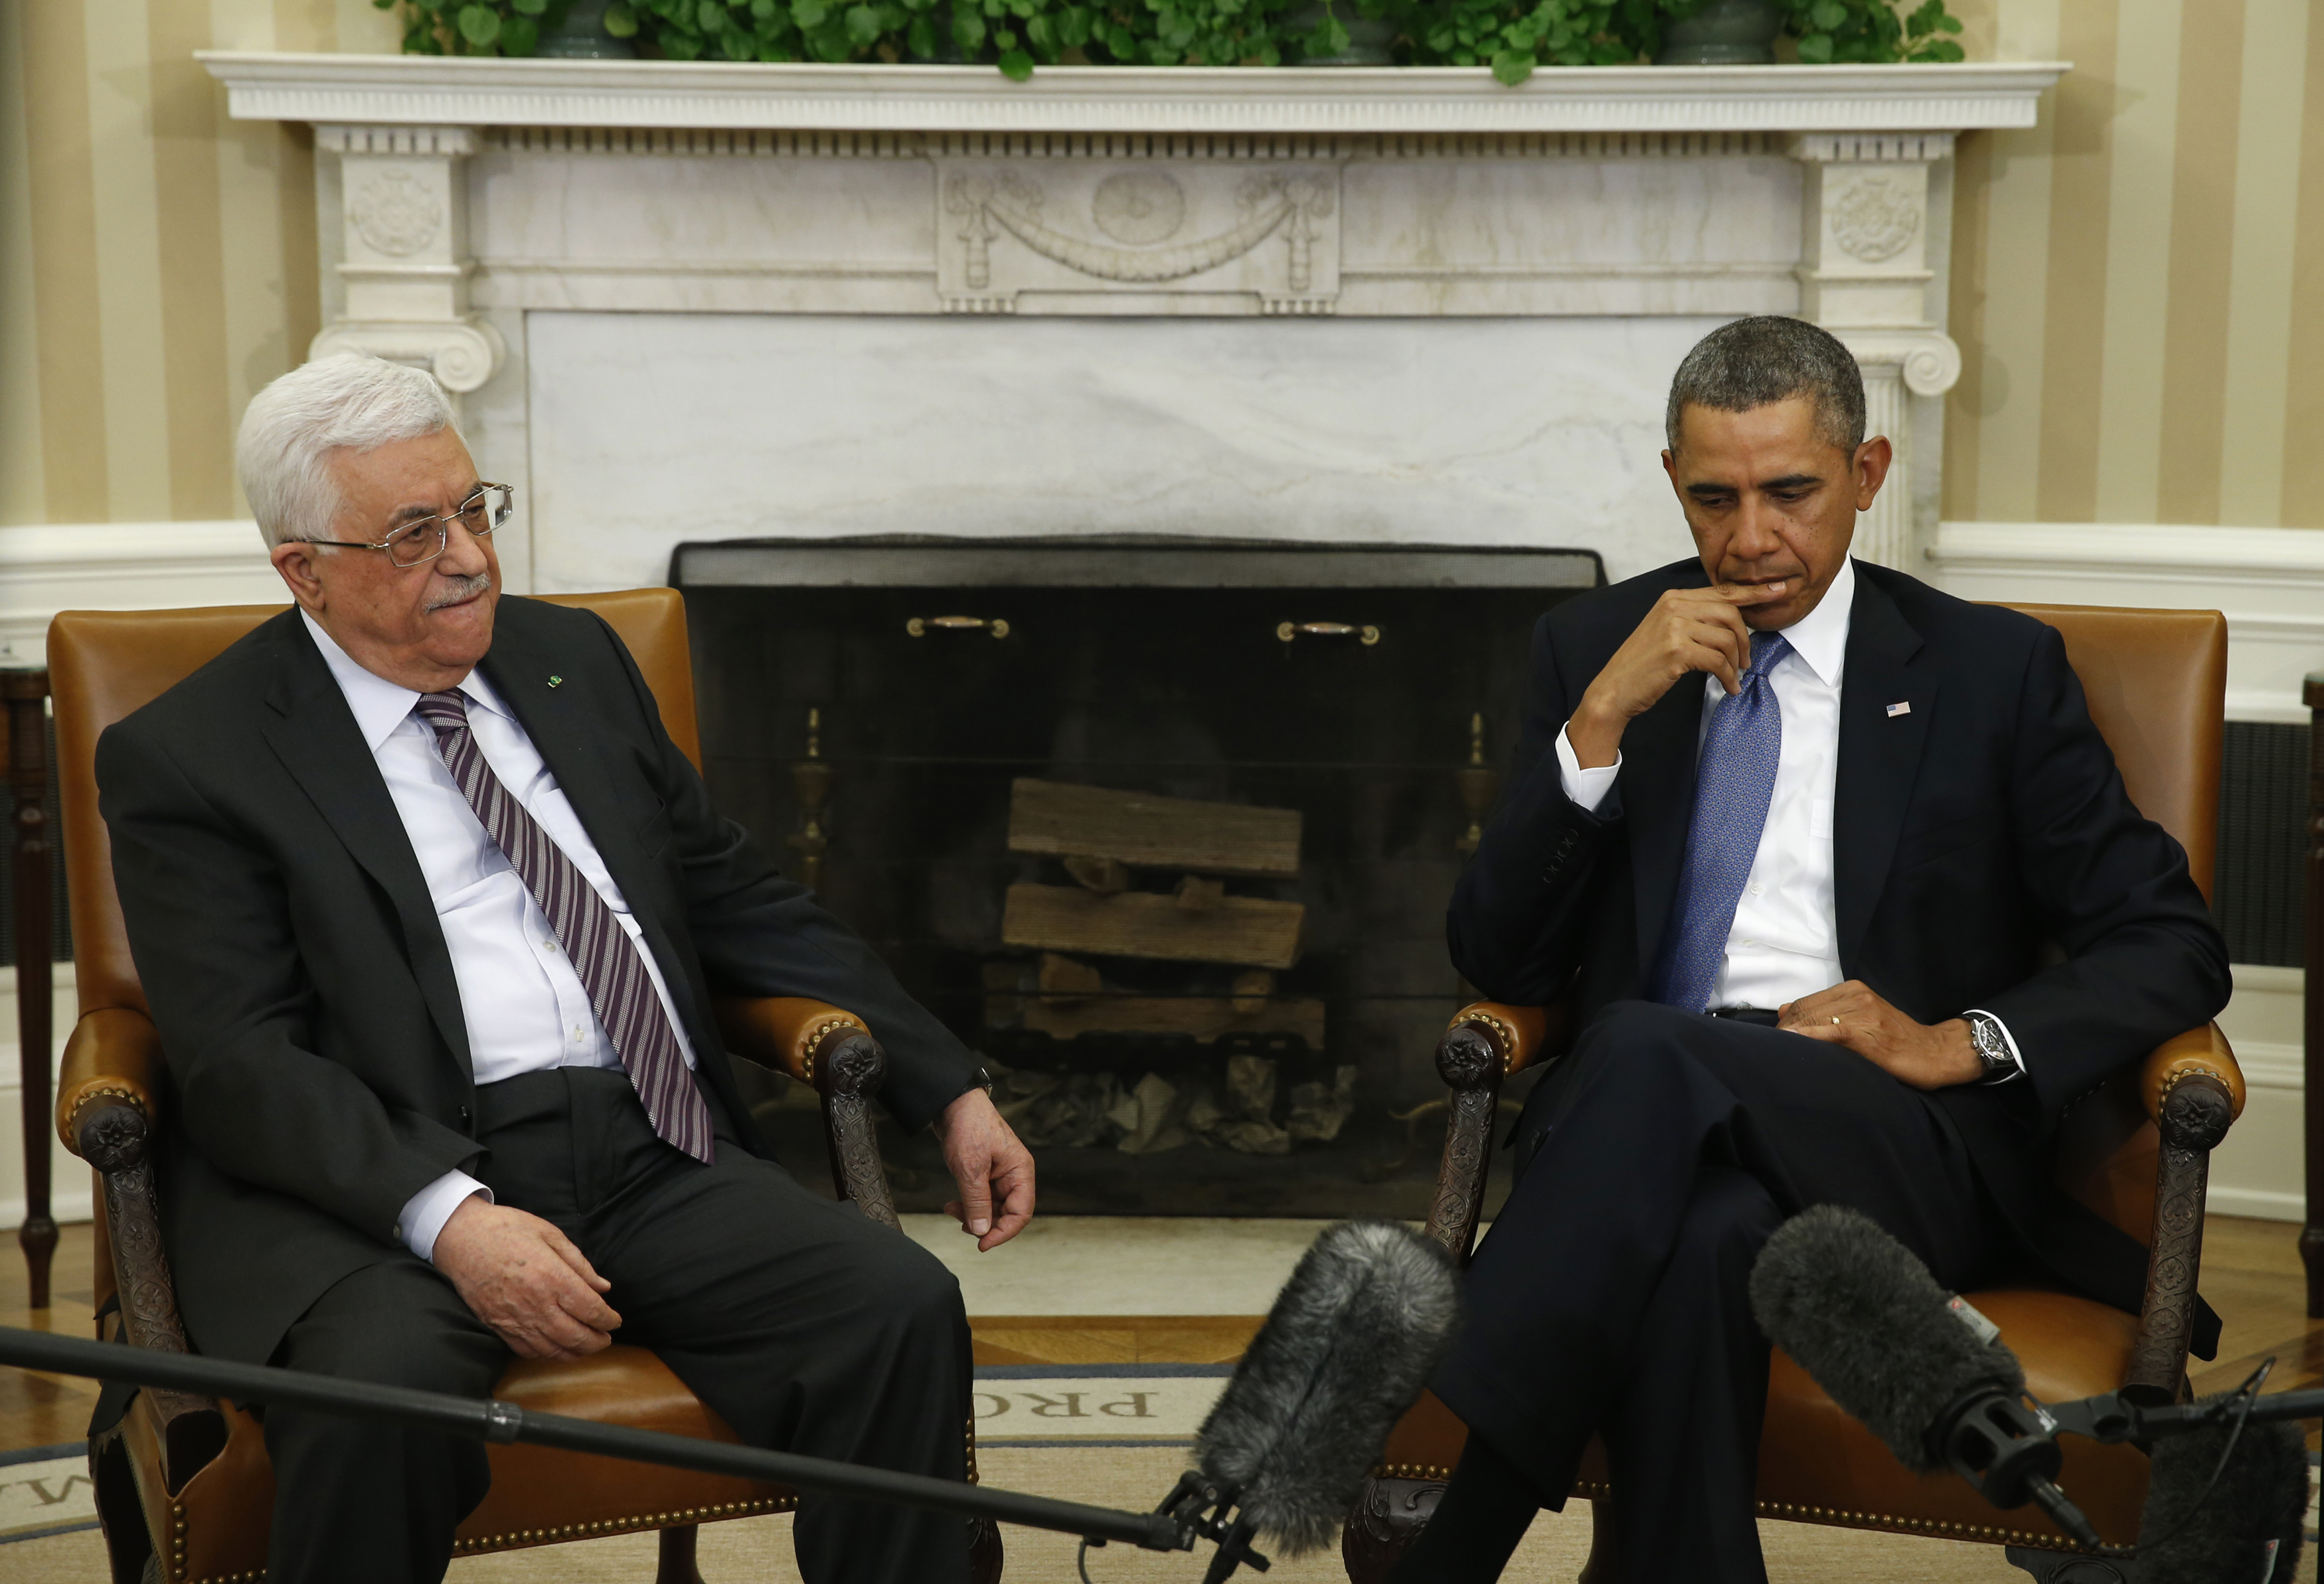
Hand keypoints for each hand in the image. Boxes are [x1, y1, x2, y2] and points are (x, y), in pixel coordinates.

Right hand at [431, 1197, 621, 1358]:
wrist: (460, 1238)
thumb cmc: (506, 1229)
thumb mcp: (550, 1234)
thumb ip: (579, 1263)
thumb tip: (603, 1287)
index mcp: (552, 1277)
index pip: (590, 1309)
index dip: (608, 1319)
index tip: (615, 1320)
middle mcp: (536, 1303)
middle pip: (575, 1335)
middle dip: (597, 1342)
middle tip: (606, 1338)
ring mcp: (515, 1319)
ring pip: (553, 1349)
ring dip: (575, 1352)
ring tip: (587, 1347)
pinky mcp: (498, 1326)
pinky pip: (527, 1350)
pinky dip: (547, 1354)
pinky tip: (557, 1348)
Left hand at [936, 1087, 1035, 1251]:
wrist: (952, 1101)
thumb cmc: (968, 1126)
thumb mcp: (971, 1168)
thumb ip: (977, 1202)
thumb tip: (981, 1231)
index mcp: (1020, 1172)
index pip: (1021, 1213)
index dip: (1004, 1232)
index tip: (982, 1243)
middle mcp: (1014, 1174)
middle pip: (1007, 1213)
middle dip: (985, 1223)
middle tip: (962, 1225)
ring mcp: (999, 1174)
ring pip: (992, 1208)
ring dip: (973, 1215)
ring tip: (951, 1211)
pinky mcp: (985, 1172)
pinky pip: (981, 1198)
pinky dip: (968, 1205)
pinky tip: (952, 1205)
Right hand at [1567, 582, 1792, 767]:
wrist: (1614, 689)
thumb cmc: (1642, 665)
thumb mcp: (1666, 631)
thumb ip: (1695, 619)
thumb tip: (1734, 621)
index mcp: (1673, 598)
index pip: (1723, 591)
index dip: (1754, 593)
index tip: (1779, 590)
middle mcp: (1674, 606)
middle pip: (1730, 614)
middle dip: (1745, 639)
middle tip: (1746, 660)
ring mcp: (1674, 627)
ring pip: (1726, 639)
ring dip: (1736, 662)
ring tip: (1733, 676)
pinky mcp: (1676, 651)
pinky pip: (1718, 661)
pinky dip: (1728, 676)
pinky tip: (1728, 686)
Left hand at [1776, 981, 1981, 1090]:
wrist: (1936, 1052)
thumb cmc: (1897, 1040)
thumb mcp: (1859, 1019)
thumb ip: (1823, 1012)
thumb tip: (1782, 1010)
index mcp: (1852, 989)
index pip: (1805, 1003)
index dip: (1788, 1023)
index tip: (1780, 1042)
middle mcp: (1856, 995)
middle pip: (1804, 1011)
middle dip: (1786, 1031)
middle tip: (1778, 1054)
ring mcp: (1862, 1012)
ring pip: (1812, 1020)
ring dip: (1793, 1038)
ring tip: (1782, 1056)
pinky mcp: (1867, 1032)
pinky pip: (1829, 1032)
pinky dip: (1808, 1037)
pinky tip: (1793, 1044)